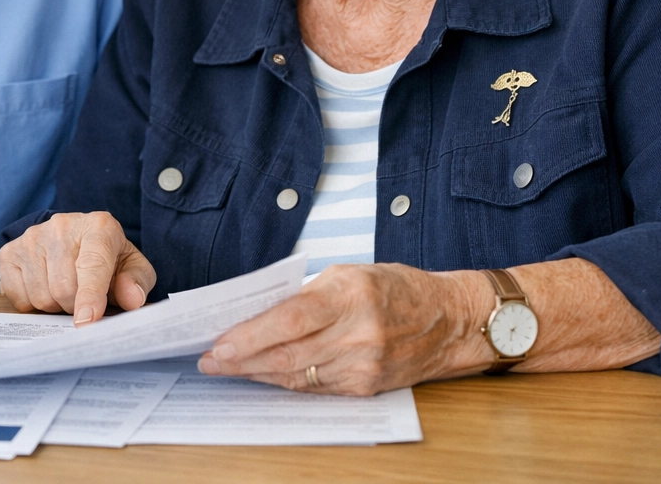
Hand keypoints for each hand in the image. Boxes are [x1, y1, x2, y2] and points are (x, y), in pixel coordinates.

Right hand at [0, 212, 156, 324]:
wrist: (73, 239)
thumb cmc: (106, 258)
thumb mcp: (131, 267)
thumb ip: (137, 282)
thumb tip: (131, 298)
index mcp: (99, 227)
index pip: (92, 265)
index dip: (90, 296)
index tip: (87, 321)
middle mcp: (62, 226)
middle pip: (64, 289)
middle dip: (76, 306)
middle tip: (84, 301)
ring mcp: (32, 238)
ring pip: (41, 297)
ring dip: (55, 306)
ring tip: (65, 291)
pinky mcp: (9, 252)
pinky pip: (19, 298)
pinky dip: (33, 304)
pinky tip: (44, 287)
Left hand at [196, 263, 494, 394]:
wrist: (450, 320)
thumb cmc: (397, 288)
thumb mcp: (351, 272)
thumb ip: (308, 294)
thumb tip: (261, 314)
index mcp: (351, 295)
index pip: (290, 320)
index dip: (250, 335)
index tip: (219, 343)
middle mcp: (358, 334)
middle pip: (288, 354)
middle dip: (242, 360)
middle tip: (210, 361)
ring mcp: (364, 365)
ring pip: (298, 375)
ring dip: (258, 374)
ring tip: (227, 368)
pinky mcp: (367, 387)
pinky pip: (317, 387)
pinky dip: (287, 381)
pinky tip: (264, 375)